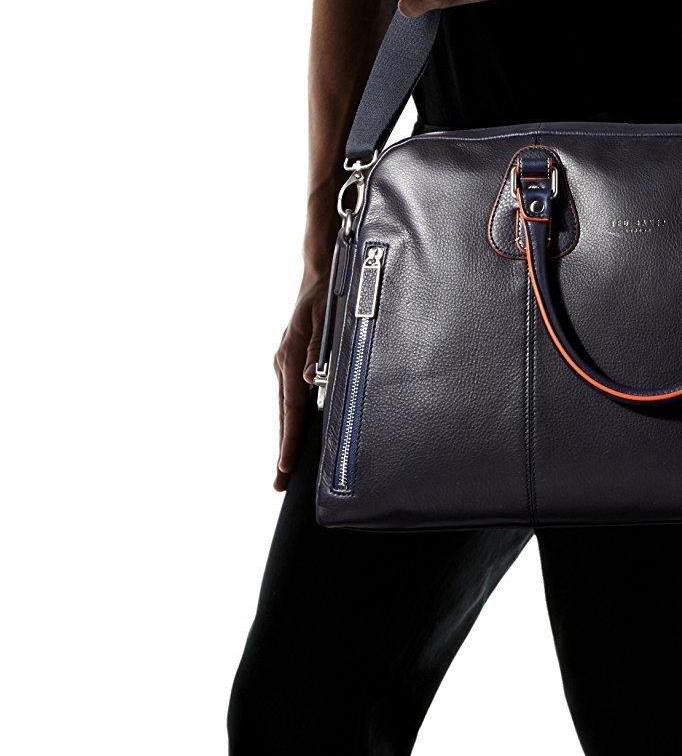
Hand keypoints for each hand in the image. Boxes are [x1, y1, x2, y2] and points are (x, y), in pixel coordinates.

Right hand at [273, 273, 328, 489]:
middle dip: (282, 450)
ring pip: (285, 408)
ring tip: (285, 467)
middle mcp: (283, 363)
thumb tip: (311, 380)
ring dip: (285, 436)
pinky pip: (289, 396)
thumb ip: (319, 350)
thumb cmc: (329, 294)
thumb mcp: (328, 318)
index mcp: (291, 357)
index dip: (290, 440)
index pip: (291, 409)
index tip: (287, 467)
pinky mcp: (290, 359)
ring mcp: (284, 362)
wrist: (320, 272)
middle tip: (279, 483)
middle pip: (283, 416)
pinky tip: (294, 432)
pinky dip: (290, 418)